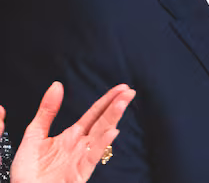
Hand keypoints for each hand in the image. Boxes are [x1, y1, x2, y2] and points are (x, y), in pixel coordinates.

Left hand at [10, 82, 134, 182]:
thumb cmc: (29, 171)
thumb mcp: (35, 134)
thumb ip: (47, 110)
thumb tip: (57, 86)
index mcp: (73, 135)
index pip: (95, 113)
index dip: (107, 100)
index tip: (121, 88)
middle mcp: (81, 145)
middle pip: (103, 121)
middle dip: (117, 105)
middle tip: (129, 92)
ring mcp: (82, 158)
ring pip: (101, 135)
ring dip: (113, 118)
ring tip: (122, 104)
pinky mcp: (79, 172)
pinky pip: (93, 156)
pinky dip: (103, 144)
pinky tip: (112, 132)